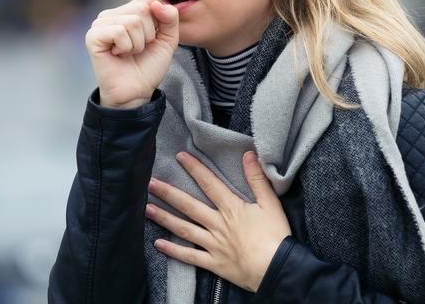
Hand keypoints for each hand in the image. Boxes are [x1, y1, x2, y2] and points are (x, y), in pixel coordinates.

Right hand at [85, 0, 178, 107]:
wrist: (136, 91)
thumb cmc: (148, 66)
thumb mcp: (168, 40)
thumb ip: (170, 18)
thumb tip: (156, 3)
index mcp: (127, 11)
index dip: (157, 21)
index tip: (150, 39)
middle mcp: (112, 14)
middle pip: (142, 8)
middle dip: (148, 34)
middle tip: (138, 49)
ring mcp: (100, 24)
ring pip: (132, 21)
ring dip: (137, 44)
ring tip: (128, 53)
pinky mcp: (93, 36)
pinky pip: (119, 31)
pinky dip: (126, 47)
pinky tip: (118, 55)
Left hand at [145, 151, 291, 292]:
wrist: (277, 270)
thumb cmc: (276, 236)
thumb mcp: (271, 203)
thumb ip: (257, 179)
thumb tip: (248, 154)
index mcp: (231, 208)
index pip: (209, 183)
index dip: (194, 168)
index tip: (180, 157)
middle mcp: (217, 224)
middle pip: (188, 205)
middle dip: (168, 193)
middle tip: (150, 183)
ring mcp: (213, 244)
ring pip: (183, 229)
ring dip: (164, 217)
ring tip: (147, 208)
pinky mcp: (214, 263)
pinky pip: (189, 256)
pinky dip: (173, 250)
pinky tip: (158, 243)